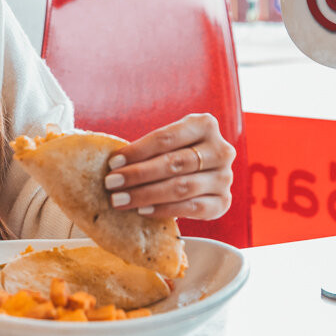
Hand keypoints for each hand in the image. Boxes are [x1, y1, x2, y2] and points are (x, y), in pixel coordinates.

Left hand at [102, 113, 234, 220]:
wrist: (202, 176)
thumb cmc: (175, 154)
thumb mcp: (167, 143)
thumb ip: (147, 149)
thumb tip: (111, 163)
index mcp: (205, 125)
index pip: (166, 138)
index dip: (138, 151)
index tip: (113, 162)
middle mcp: (221, 150)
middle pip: (174, 163)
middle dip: (138, 174)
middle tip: (111, 183)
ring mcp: (225, 178)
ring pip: (182, 187)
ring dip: (146, 194)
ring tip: (120, 199)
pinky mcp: (224, 202)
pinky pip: (192, 208)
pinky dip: (165, 210)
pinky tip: (142, 211)